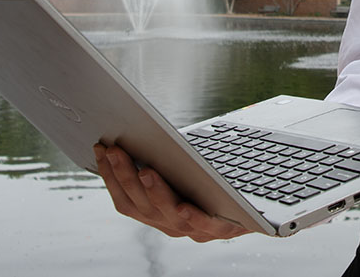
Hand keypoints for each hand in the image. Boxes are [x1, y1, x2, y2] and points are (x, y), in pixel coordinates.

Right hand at [94, 143, 250, 241]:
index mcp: (159, 213)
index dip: (110, 176)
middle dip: (125, 176)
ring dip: (154, 192)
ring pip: (168, 215)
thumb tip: (138, 130)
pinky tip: (185, 206)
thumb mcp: (186, 169)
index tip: (100, 148)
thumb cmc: (217, 182)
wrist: (260, 209)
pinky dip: (192, 217)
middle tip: (116, 149)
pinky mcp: (223, 230)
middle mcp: (172, 225)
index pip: (126, 199)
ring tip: (145, 170)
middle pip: (141, 206)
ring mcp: (195, 230)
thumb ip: (164, 158)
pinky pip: (204, 227)